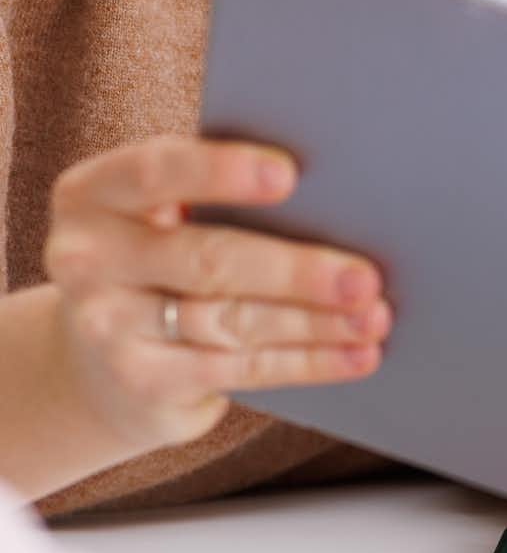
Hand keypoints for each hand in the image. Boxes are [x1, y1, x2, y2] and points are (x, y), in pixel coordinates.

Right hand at [41, 135, 390, 456]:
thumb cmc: (164, 257)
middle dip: (296, 270)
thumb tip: (339, 189)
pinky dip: (308, 361)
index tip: (290, 174)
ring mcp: (106, 326)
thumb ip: (221, 193)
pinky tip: (356, 354)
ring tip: (374, 316)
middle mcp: (87, 258)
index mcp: (95, 193)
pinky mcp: (140, 382)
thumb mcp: (165, 214)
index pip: (155, 171)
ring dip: (315, 322)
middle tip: (366, 276)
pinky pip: (240, 369)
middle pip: (208, 259)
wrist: (100, 358)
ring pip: (232, 320)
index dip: (222, 170)